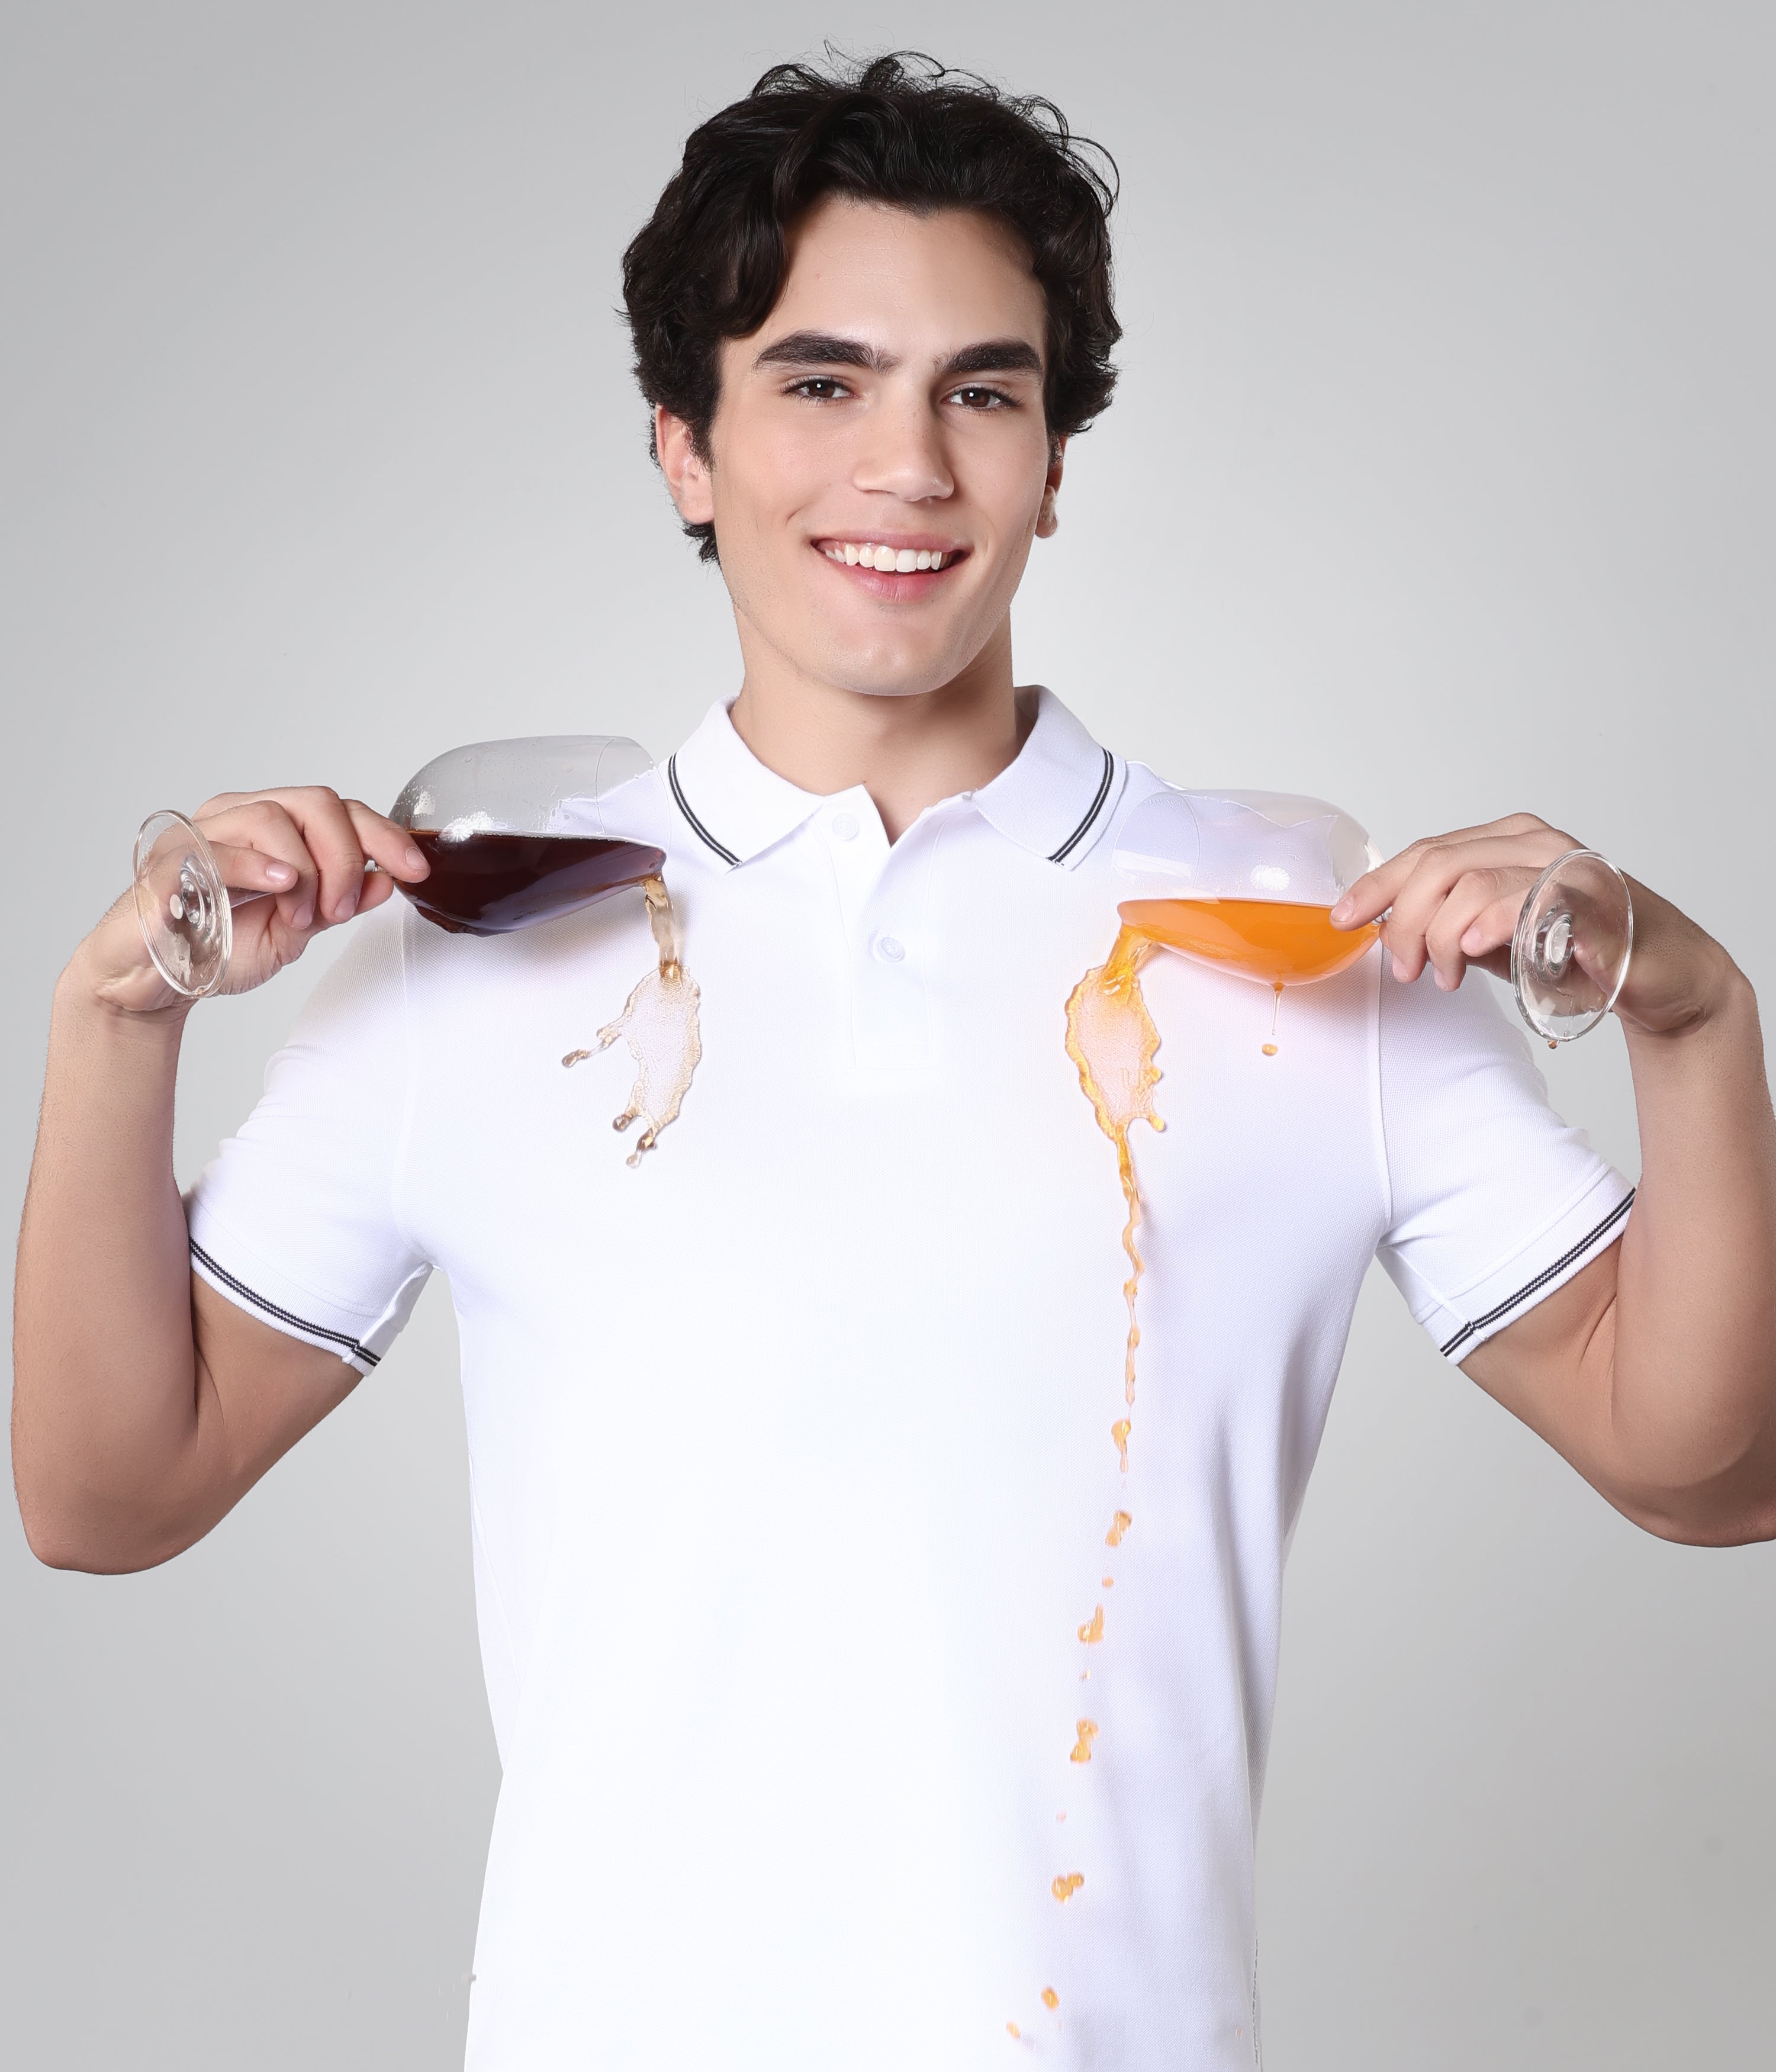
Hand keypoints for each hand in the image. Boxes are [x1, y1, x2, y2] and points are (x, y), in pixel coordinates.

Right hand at [75, 787, 430, 1017]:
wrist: (156, 981)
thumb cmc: (218, 946)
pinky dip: (258, 865)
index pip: (338, 810)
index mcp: (271, 828)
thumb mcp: (296, 930)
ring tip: (303, 915)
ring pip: (270, 818)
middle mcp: (236, 818)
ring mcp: (201, 836)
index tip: (415, 870)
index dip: (384, 836)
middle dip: (348, 855)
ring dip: (306, 870)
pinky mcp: (168, 866)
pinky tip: (283, 885)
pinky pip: (217, 850)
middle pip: (313, 802)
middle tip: (342, 907)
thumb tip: (388, 882)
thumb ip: (338, 903)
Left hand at [1330, 811, 1738, 1039]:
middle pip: (1440, 866)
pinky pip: (1531, 902)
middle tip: (1404, 968)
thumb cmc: (1576, 952)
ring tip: (1446, 976)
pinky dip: (1493, 925)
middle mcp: (1534, 843)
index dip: (1377, 886)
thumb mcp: (1494, 935)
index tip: (1344, 919)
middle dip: (1404, 921)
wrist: (1660, 974)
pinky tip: (1474, 951)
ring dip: (1443, 937)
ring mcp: (1566, 866)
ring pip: (1473, 883)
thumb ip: (1446, 922)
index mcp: (1506, 840)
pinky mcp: (1594, 901)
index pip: (1425, 853)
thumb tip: (1383, 928)